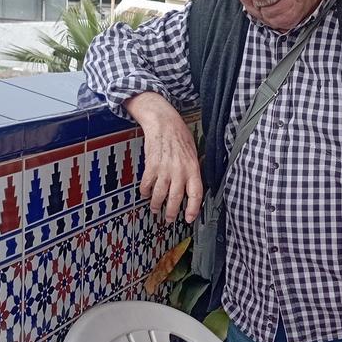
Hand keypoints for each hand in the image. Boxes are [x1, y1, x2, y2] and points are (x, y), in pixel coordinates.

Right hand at [127, 92, 203, 223]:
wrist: (164, 122)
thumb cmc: (180, 136)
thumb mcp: (193, 153)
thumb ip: (193, 171)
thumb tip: (192, 187)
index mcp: (193, 169)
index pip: (196, 194)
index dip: (193, 209)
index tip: (189, 218)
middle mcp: (180, 171)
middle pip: (176, 198)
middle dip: (172, 212)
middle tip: (169, 219)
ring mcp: (164, 169)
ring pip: (160, 194)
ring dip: (157, 204)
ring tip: (156, 209)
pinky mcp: (151, 165)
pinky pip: (147, 184)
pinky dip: (145, 191)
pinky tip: (146, 193)